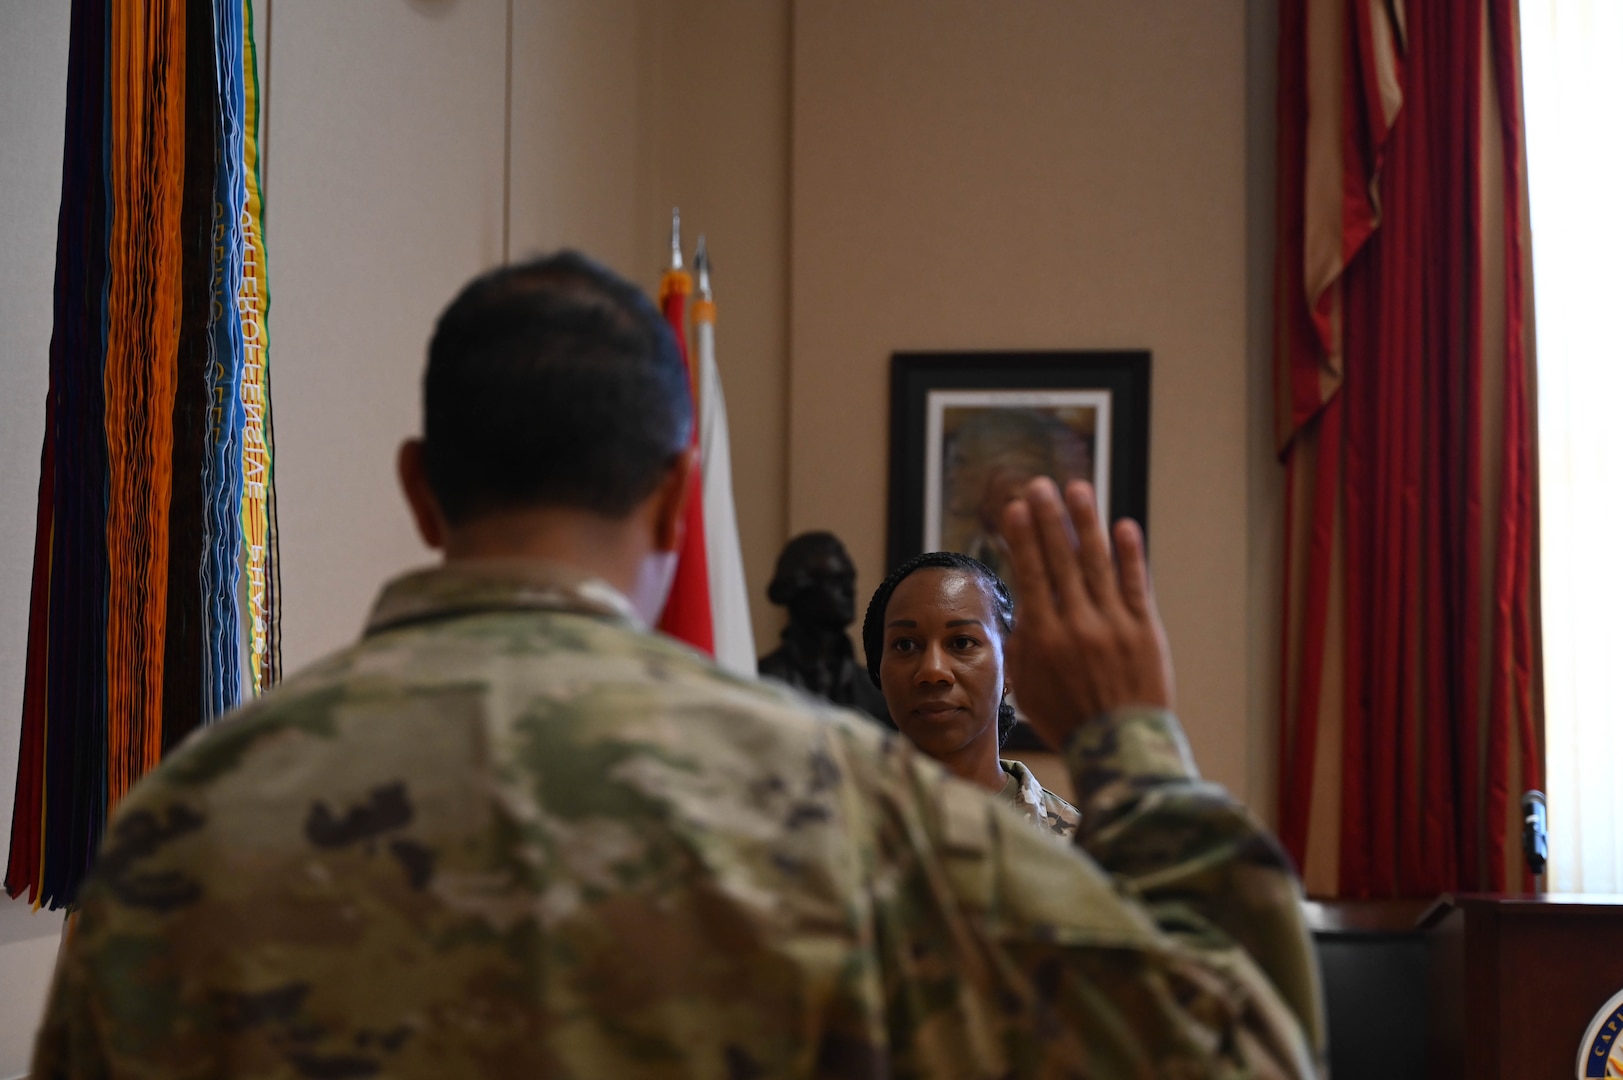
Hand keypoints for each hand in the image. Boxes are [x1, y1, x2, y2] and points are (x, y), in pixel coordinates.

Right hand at [999, 478, 1174, 749]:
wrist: (1120, 747)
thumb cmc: (1069, 722)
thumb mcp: (1028, 689)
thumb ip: (1022, 649)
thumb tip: (1022, 613)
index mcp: (1044, 639)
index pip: (1031, 576)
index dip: (1024, 540)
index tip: (1015, 510)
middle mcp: (1077, 625)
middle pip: (1061, 560)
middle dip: (1048, 519)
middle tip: (1039, 486)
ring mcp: (1114, 625)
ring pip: (1097, 563)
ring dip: (1086, 523)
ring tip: (1078, 490)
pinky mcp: (1145, 630)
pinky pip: (1136, 584)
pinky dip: (1130, 554)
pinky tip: (1123, 526)